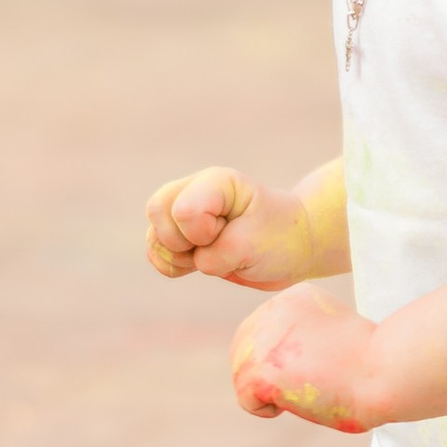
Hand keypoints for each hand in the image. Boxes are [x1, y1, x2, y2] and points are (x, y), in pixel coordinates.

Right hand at [146, 164, 316, 287]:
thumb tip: (185, 261)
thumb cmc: (280, 239)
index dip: (203, 233)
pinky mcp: (180, 235)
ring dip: (178, 257)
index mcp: (216, 181)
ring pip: (154, 236)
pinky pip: (155, 252)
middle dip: (183, 242)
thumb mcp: (253, 246)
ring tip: (213, 255)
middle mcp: (194, 189)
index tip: (233, 232)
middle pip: (157, 212)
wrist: (292, 248)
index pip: (184, 210)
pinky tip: (199, 263)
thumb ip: (214, 255)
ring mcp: (183, 211)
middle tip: (220, 243)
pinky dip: (172, 266)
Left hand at [229, 288, 384, 431]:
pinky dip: (269, 409)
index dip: (288, 359)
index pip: (266, 333)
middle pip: (246, 351)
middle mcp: (271, 309)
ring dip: (272, 391)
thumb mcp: (332, 331)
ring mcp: (262, 339)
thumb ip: (302, 335)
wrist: (384, 371)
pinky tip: (298, 400)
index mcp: (293, 296)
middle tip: (313, 380)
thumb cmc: (371, 360)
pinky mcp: (258, 369)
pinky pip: (246, 398)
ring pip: (243, 374)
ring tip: (308, 388)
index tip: (324, 363)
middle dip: (271, 374)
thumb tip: (272, 362)